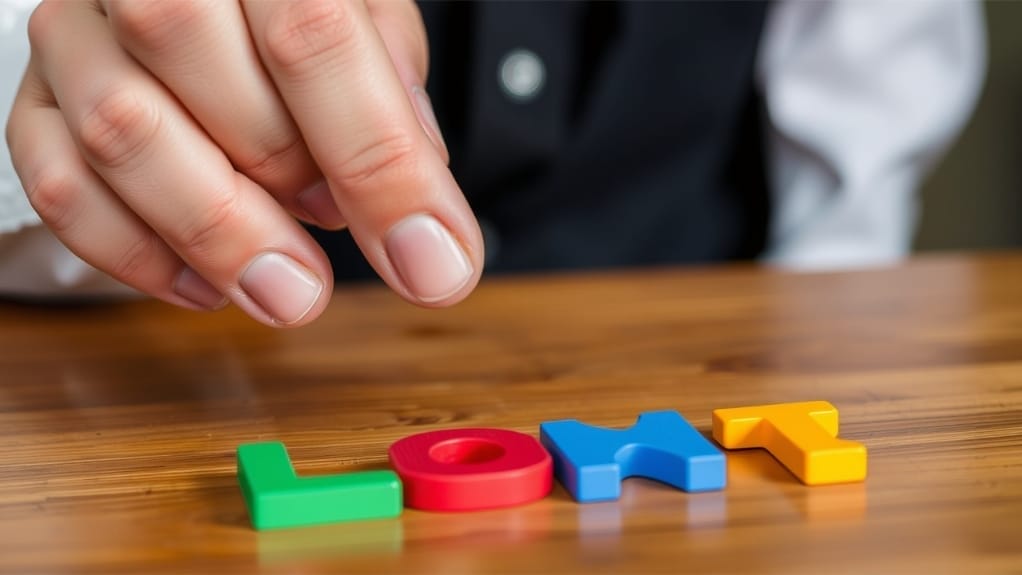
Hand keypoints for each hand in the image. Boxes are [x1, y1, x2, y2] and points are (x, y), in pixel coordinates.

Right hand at [6, 0, 482, 326]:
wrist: (213, 2)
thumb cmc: (299, 11)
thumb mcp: (370, 25)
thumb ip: (392, 104)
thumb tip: (418, 223)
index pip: (309, 31)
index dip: (377, 161)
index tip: (430, 260)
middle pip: (185, 50)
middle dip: (281, 175)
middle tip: (339, 234)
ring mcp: (76, 33)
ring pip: (117, 130)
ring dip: (218, 234)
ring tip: (290, 283)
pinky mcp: (38, 101)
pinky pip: (61, 187)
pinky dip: (140, 256)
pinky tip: (211, 284)